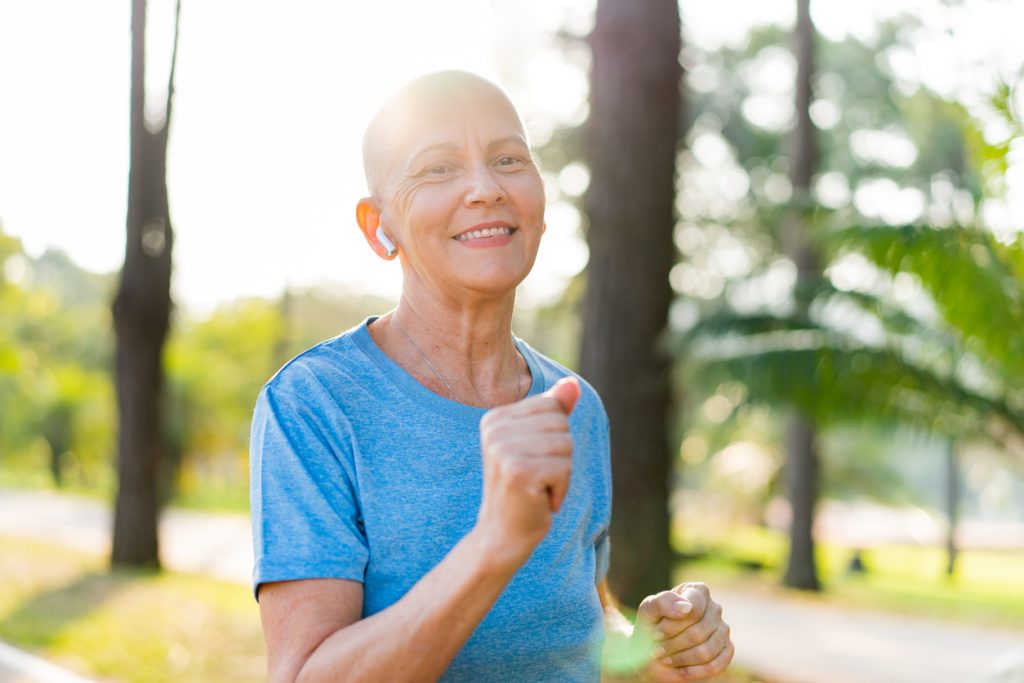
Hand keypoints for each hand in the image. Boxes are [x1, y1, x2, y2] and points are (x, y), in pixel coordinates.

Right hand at [475, 377, 579, 568]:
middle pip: (561, 424)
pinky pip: (564, 468)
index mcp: (495, 417)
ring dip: (561, 473)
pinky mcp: (517, 471)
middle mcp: (494, 428)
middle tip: (537, 478)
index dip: (556, 437)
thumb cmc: (525, 489)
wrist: (502, 535)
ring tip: (538, 488)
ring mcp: (503, 449)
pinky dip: (561, 488)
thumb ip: (554, 411)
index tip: (534, 460)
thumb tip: (573, 384)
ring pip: (565, 445)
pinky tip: (540, 499)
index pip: (552, 406)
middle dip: (561, 455)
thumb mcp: (538, 445)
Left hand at [635, 582, 732, 680]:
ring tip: (665, 658)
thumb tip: (686, 607)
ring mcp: (723, 630)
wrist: (652, 651)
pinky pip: (716, 665)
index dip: (672, 625)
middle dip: (673, 644)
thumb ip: (663, 602)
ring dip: (681, 658)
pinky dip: (694, 671)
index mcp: (698, 592)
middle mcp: (714, 608)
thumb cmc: (651, 626)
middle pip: (698, 632)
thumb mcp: (648, 610)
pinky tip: (679, 669)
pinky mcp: (727, 650)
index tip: (655, 633)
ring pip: (706, 651)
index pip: (693, 610)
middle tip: (656, 650)